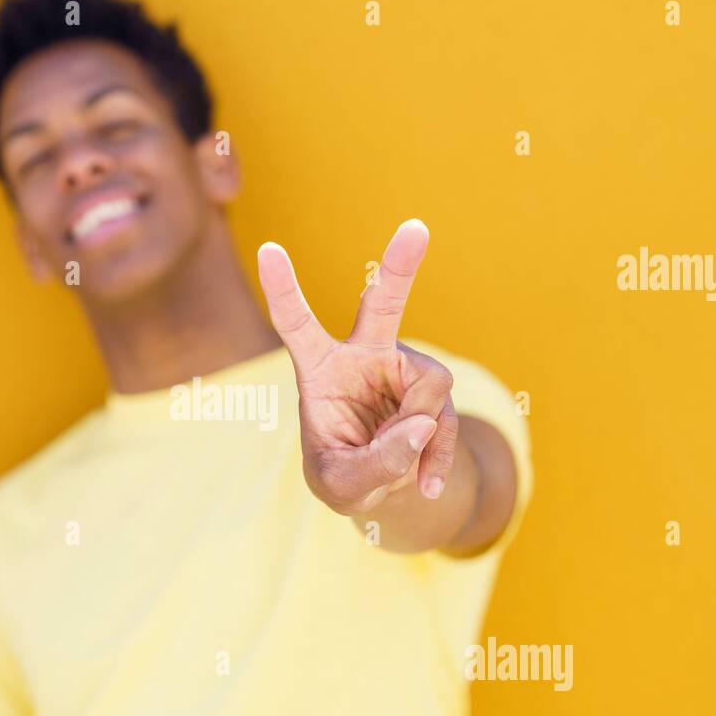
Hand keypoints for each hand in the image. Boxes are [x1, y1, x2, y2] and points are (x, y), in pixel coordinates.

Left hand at [257, 219, 458, 515]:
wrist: (381, 486)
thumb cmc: (343, 474)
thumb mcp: (343, 484)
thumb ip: (376, 462)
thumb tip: (423, 424)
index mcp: (319, 369)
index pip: (297, 324)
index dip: (282, 288)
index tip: (269, 248)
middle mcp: (364, 356)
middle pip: (383, 305)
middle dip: (400, 268)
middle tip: (417, 228)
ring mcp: (404, 369)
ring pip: (429, 389)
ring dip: (417, 434)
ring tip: (393, 461)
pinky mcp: (433, 389)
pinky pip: (446, 419)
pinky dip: (436, 456)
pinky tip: (424, 482)